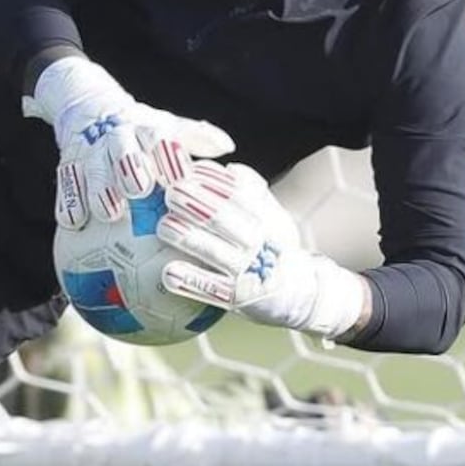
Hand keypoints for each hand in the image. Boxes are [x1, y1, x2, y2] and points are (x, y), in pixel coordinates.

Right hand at [24, 55, 234, 228]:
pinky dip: (68, 202)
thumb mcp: (169, 127)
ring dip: (100, 189)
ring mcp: (90, 150)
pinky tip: (73, 222)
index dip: (169, 156)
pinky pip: (66, 183)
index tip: (180, 177)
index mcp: (146, 128)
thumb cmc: (142, 129)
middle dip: (130, 166)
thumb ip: (196, 138)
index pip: (159, 137)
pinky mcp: (68, 164)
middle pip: (123, 149)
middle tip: (139, 189)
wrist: (90, 107)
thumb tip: (227, 145)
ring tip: (109, 213)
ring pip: (93, 168)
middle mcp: (117, 137)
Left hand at [157, 161, 367, 340]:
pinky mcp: (237, 297)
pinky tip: (169, 272)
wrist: (299, 292)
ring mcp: (247, 271)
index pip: (236, 192)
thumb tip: (229, 168)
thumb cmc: (275, 246)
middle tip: (170, 192)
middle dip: (194, 203)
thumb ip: (253, 190)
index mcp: (265, 218)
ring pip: (213, 251)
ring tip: (164, 226)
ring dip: (188, 238)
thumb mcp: (274, 215)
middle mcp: (257, 243)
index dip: (210, 180)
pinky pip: (210, 289)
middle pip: (221, 218)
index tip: (188, 171)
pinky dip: (190, 280)